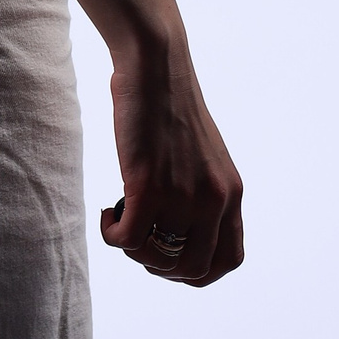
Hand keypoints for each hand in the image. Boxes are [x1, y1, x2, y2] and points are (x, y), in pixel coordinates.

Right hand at [100, 43, 243, 288]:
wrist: (155, 66)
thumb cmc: (170, 106)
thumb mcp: (203, 157)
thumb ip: (202, 193)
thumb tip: (179, 230)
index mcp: (231, 193)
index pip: (229, 260)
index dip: (198, 272)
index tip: (171, 257)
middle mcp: (214, 199)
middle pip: (193, 269)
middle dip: (162, 267)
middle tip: (139, 242)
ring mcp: (183, 195)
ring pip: (158, 258)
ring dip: (134, 251)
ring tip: (121, 223)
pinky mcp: (148, 185)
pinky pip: (129, 239)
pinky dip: (113, 236)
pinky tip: (107, 214)